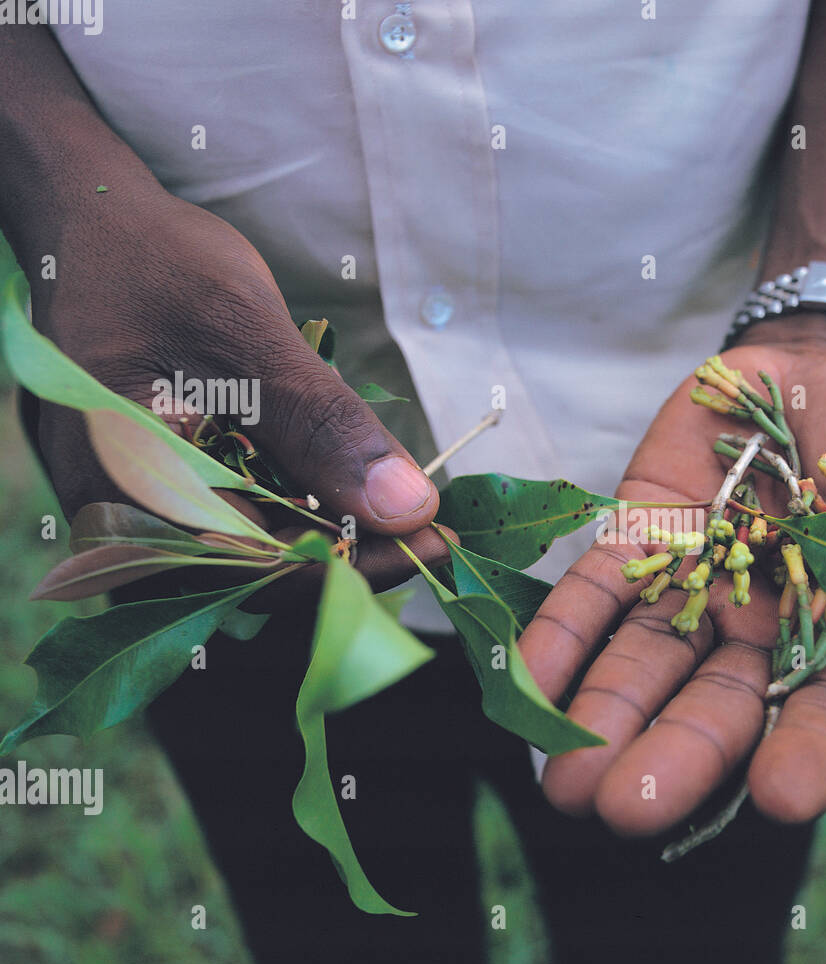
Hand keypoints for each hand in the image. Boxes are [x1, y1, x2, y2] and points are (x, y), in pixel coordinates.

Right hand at [23, 186, 447, 597]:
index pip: (258, 570)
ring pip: (258, 557)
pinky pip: (243, 525)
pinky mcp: (167, 492)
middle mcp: (125, 522)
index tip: (434, 541)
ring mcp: (143, 510)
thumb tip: (408, 508)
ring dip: (336, 540)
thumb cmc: (153, 265)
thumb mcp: (246, 334)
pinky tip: (356, 494)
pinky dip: (304, 514)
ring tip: (409, 514)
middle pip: (260, 577)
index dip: (355, 567)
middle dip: (354, 558)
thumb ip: (323, 426)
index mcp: (126, 493)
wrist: (94, 227)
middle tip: (435, 531)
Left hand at [518, 317, 825, 834]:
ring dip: (603, 723)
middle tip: (627, 811)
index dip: (806, 756)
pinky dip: (558, 640)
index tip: (781, 799)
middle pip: (714, 709)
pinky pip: (591, 598)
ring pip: (643, 668)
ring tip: (562, 788)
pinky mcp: (636, 546)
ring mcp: (691, 593)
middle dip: (674, 759)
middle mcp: (756, 635)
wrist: (819, 366)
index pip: (823, 714)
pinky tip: (525, 687)